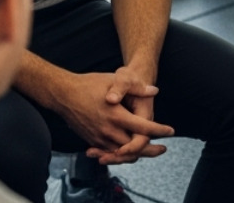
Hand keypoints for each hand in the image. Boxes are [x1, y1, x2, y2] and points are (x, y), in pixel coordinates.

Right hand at [52, 69, 172, 164]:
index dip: (159, 130)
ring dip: (135, 153)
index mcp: (116, 115)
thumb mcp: (114, 80)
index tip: (170, 131)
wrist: (63, 94)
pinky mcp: (91, 140)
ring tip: (149, 151)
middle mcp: (108, 130)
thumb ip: (136, 87)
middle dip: (150, 149)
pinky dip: (120, 153)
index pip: (143, 128)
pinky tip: (127, 150)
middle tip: (163, 149)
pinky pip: (109, 152)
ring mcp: (98, 137)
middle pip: (134, 147)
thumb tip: (154, 91)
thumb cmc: (89, 85)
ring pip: (121, 153)